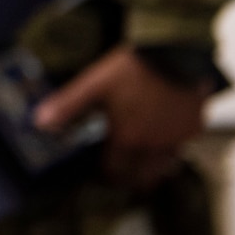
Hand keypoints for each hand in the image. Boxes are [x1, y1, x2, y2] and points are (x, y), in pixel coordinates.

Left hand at [34, 46, 210, 189]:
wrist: (176, 53)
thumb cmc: (132, 69)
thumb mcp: (94, 84)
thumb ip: (67, 106)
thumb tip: (39, 123)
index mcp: (128, 140)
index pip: (114, 173)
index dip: (103, 176)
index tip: (97, 173)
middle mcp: (154, 146)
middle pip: (140, 179)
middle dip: (126, 180)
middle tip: (117, 173)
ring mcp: (177, 139)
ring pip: (162, 169)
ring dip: (148, 170)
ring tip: (137, 162)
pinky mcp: (195, 128)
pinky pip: (180, 150)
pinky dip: (168, 152)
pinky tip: (159, 140)